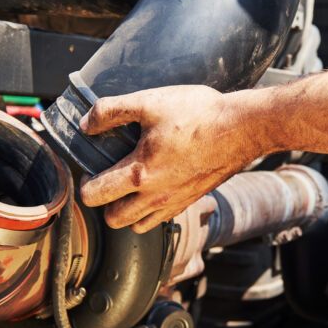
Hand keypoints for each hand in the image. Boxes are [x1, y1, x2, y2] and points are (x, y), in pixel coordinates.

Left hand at [79, 86, 262, 232]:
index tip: (90, 171)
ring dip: (128, 212)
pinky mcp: (191, 201)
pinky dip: (151, 212)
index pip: (94, 196)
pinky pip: (162, 220)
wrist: (242, 128)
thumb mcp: (150, 102)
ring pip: (138, 226)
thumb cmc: (198, 114)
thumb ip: (111, 110)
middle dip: (104, 204)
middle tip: (108, 181)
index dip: (85, 185)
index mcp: (139, 173)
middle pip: (114, 219)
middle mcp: (155, 196)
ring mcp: (175, 202)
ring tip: (129, 188)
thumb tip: (86, 124)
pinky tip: (156, 188)